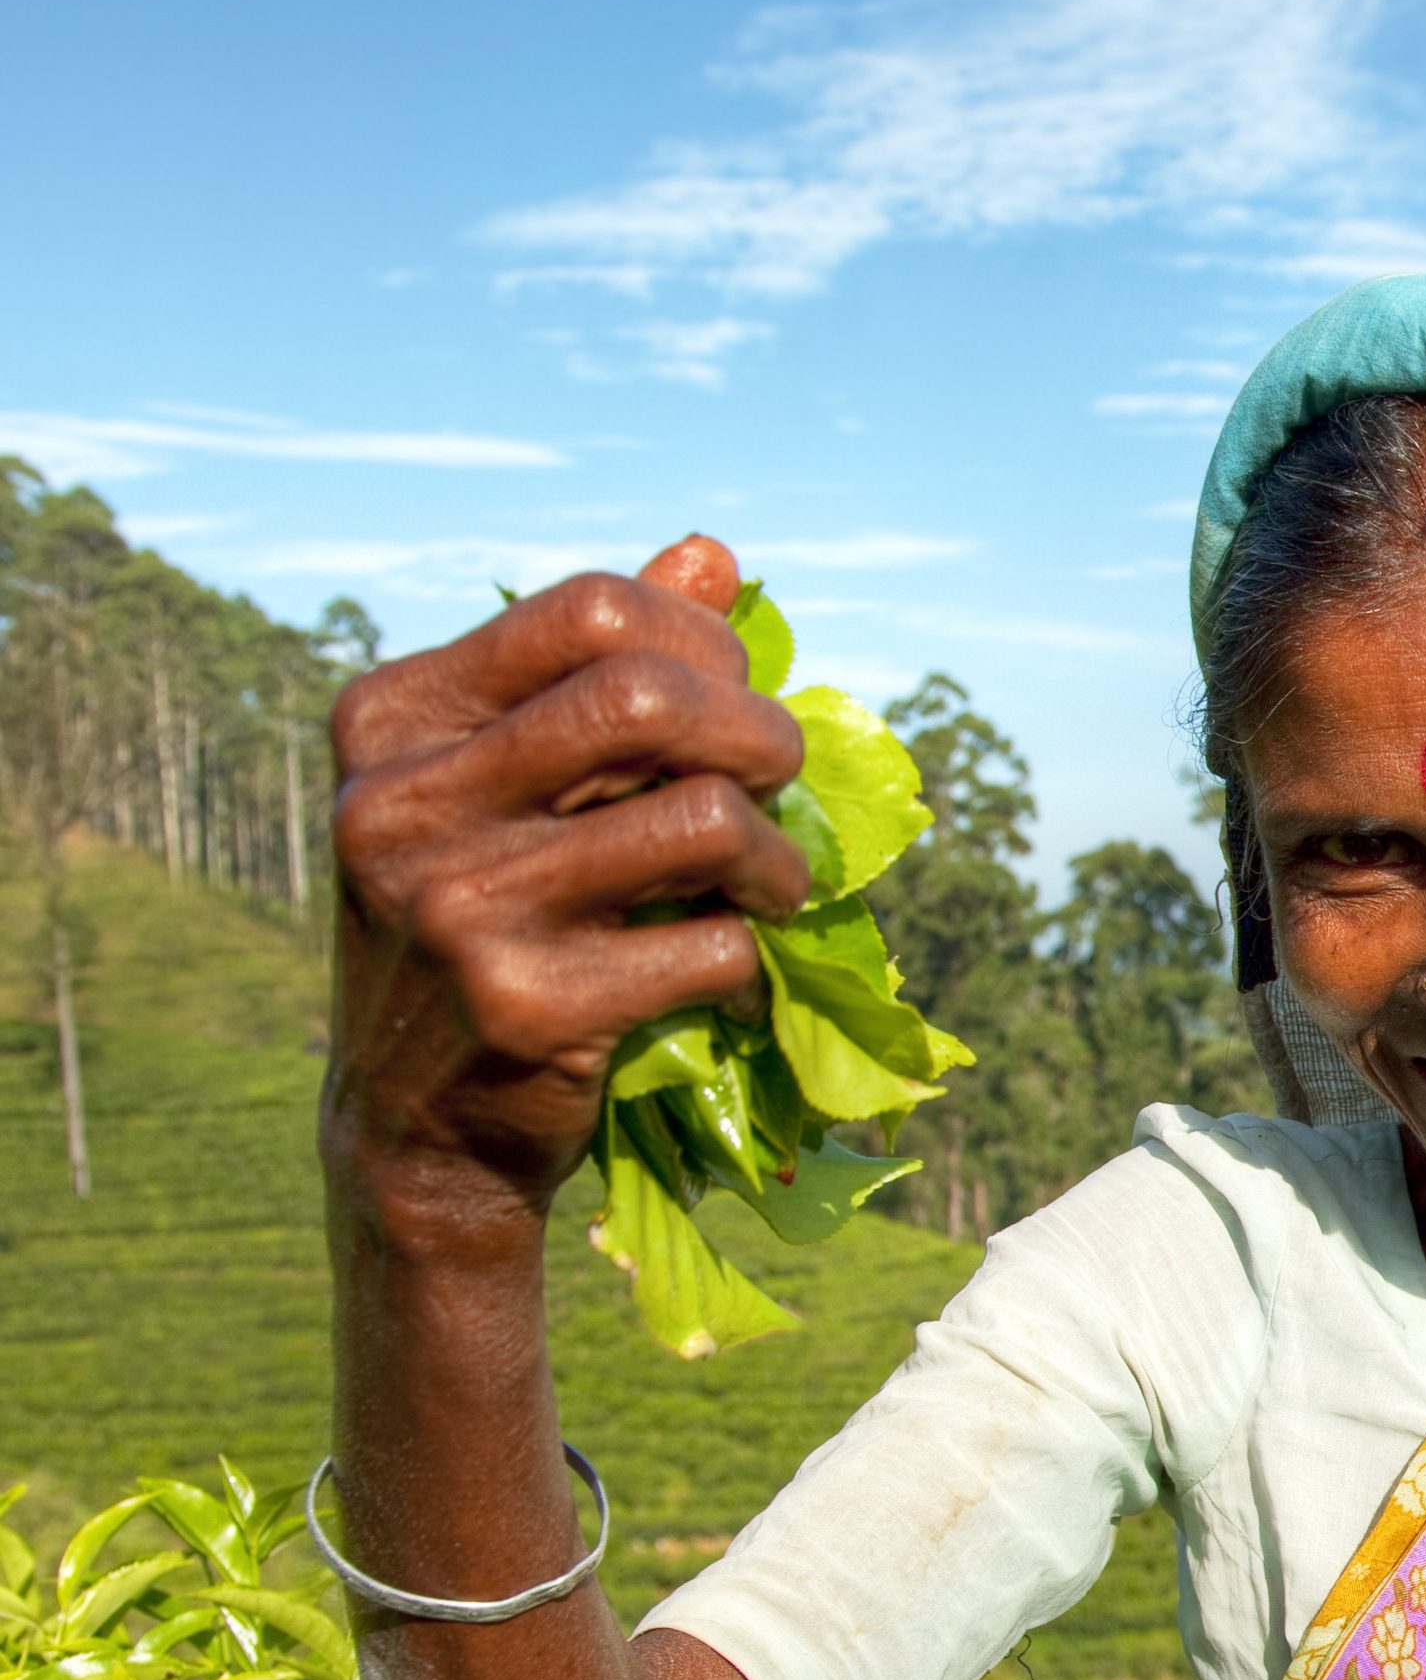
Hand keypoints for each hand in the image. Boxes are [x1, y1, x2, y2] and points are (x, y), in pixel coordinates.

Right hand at [324, 534, 807, 1240]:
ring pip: (702, 820)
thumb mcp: (505, 788)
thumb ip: (596, 672)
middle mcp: (401, 802)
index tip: (735, 694)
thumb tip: (712, 554)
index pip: (589, 610)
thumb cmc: (486, 924)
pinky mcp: (524, 1007)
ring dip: (777, 860)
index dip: (702, 640)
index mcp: (389, 720)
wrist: (417, 1126)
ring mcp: (455, 906)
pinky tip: (734, 977)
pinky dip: (753, 961)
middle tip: (782, 782)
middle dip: (760, 734)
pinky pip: (714, 945)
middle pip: (650, 698)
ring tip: (774, 891)